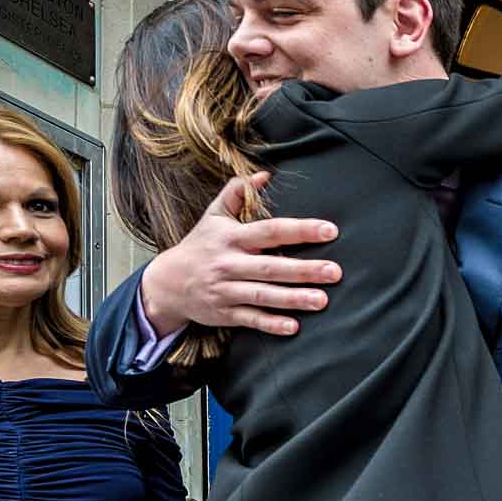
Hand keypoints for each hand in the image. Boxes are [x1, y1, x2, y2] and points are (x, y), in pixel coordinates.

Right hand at [137, 173, 342, 337]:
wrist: (166, 282)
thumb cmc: (200, 245)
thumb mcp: (214, 215)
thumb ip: (237, 193)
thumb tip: (264, 174)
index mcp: (232, 237)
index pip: (270, 231)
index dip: (300, 230)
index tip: (330, 230)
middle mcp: (229, 264)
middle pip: (270, 267)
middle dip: (303, 270)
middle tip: (335, 272)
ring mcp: (226, 290)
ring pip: (263, 295)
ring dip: (293, 299)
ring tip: (322, 300)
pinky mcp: (224, 313)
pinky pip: (250, 319)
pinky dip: (270, 324)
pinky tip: (294, 326)